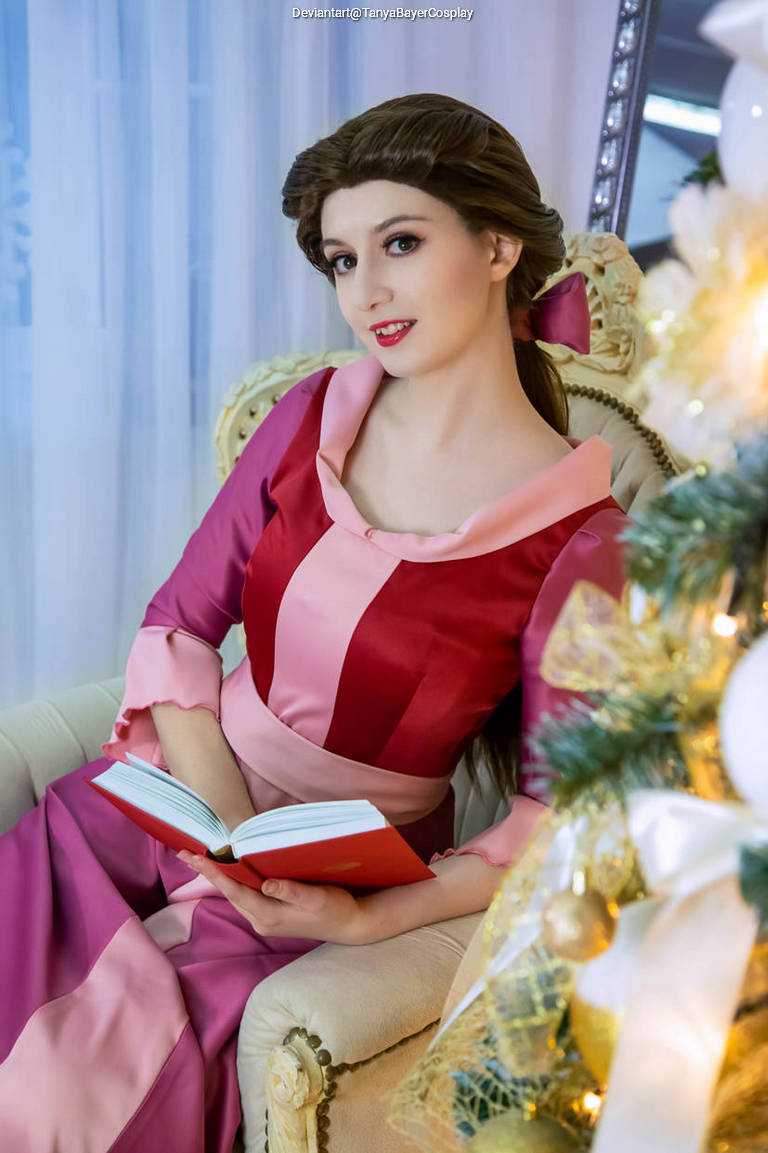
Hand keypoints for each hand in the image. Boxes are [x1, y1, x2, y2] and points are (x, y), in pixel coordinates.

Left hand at [176, 851, 371, 944]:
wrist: (350, 926)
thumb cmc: (335, 909)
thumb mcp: (317, 898)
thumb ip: (291, 891)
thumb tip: (266, 884)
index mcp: (268, 916)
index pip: (234, 891)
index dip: (214, 873)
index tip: (195, 857)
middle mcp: (261, 920)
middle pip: (228, 892)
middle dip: (207, 872)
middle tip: (185, 853)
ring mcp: (265, 919)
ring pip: (235, 894)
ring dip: (217, 876)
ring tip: (198, 858)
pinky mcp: (271, 914)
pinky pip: (244, 895)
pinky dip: (232, 881)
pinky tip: (227, 870)